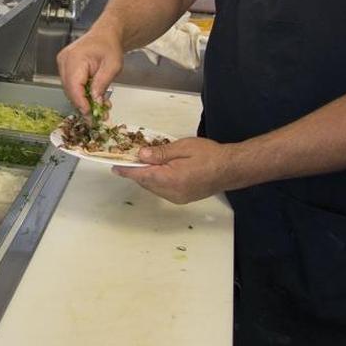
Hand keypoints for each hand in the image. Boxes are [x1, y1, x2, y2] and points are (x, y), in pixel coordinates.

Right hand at [57, 26, 123, 113]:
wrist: (105, 35)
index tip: (90, 115)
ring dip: (83, 100)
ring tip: (98, 108)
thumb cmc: (109, 46)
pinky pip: (70, 85)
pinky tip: (92, 98)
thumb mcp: (112, 66)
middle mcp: (65, 60)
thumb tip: (95, 102)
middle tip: (96, 117)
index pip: (74, 86)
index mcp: (76, 57)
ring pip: (69, 90)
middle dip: (83, 105)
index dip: (81, 103)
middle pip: (70, 90)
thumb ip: (102, 84)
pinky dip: (80, 93)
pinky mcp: (64, 67)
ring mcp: (62, 63)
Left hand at [113, 137, 237, 203]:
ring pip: (153, 187)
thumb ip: (160, 153)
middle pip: (145, 182)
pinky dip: (156, 180)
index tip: (114, 167)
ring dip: (146, 176)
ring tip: (144, 161)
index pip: (141, 175)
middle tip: (129, 157)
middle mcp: (171, 192)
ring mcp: (177, 198)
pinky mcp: (181, 199)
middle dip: (136, 171)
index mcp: (171, 179)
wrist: (231, 169)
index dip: (126, 170)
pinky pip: (162, 190)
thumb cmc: (209, 155)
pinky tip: (158, 169)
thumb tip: (140, 155)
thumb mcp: (183, 147)